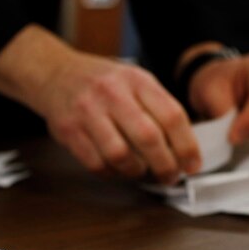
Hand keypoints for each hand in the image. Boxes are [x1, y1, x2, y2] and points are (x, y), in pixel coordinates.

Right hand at [35, 53, 201, 182]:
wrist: (55, 73)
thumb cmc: (100, 82)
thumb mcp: (133, 81)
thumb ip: (157, 108)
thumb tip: (183, 147)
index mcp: (136, 80)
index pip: (172, 116)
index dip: (187, 146)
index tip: (193, 164)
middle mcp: (112, 93)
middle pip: (148, 138)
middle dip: (165, 165)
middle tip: (170, 176)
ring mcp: (87, 112)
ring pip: (120, 155)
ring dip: (136, 171)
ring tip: (141, 171)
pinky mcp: (69, 131)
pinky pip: (96, 163)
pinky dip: (111, 172)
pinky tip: (116, 168)